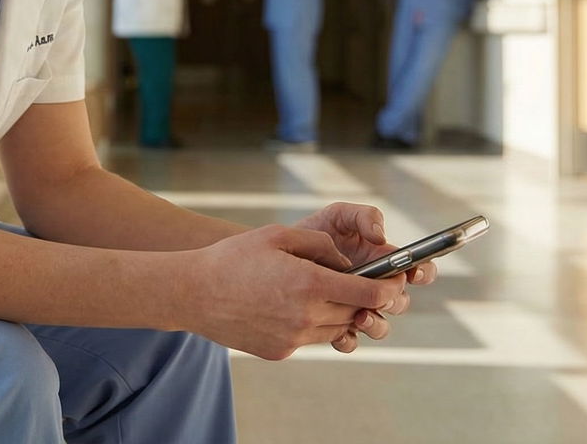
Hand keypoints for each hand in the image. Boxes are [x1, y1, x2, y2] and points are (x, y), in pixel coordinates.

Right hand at [180, 225, 406, 360]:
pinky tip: (289, 306)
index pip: (369, 294)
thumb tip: (345, 262)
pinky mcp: (281, 350)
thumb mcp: (278, 234)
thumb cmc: (234, 258)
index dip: (387, 289)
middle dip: (362, 298)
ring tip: (319, 292)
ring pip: (336, 328)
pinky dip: (310, 323)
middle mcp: (306, 315)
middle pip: (355, 312)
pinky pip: (309, 338)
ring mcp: (293, 337)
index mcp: (310, 283)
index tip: (393, 283)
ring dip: (338, 312)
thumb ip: (320, 244)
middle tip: (359, 283)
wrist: (194, 293)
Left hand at [292, 203, 438, 351]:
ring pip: (379, 326)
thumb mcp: (339, 215)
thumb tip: (381, 237)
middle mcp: (375, 288)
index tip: (414, 272)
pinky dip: (347, 339)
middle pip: (400, 302)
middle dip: (394, 300)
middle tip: (381, 296)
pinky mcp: (336, 323)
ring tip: (360, 317)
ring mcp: (358, 307)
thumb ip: (364, 216)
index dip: (422, 273)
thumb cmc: (317, 230)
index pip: (419, 271)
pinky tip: (338, 333)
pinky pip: (349, 341)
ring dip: (375, 324)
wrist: (281, 253)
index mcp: (385, 262)